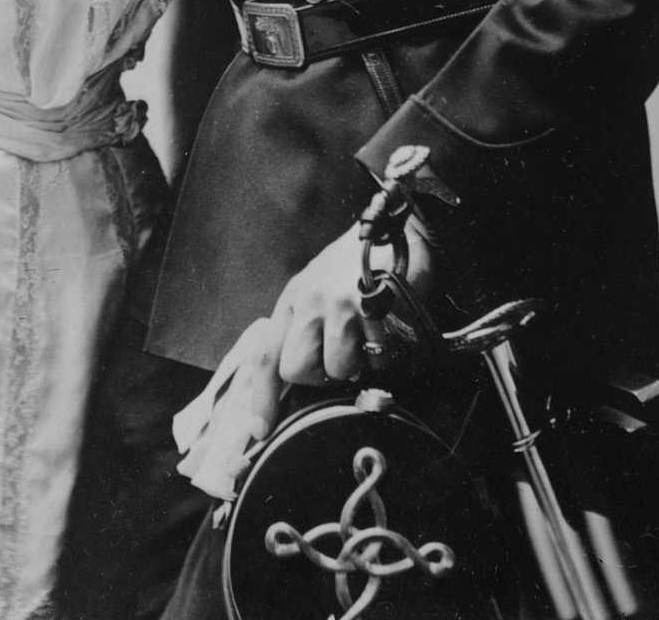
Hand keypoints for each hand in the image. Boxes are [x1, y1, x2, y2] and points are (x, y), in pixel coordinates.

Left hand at [248, 218, 433, 440]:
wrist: (397, 229)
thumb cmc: (357, 266)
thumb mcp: (317, 290)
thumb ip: (304, 330)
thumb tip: (293, 383)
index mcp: (293, 299)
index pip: (266, 354)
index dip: (262, 397)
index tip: (261, 430)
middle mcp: (310, 300)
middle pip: (296, 368)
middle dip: (319, 376)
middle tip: (340, 357)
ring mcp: (339, 304)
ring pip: (337, 369)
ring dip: (357, 365)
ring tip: (367, 338)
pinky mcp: (370, 308)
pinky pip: (374, 358)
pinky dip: (384, 355)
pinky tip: (387, 330)